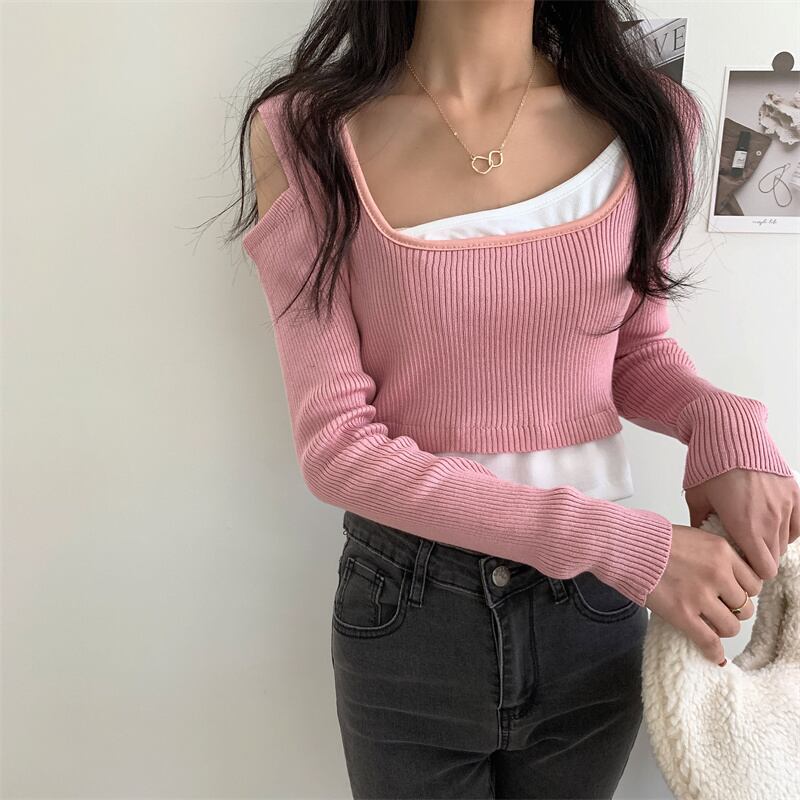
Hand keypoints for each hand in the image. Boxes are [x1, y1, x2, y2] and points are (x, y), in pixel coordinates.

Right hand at [645, 524, 762, 663]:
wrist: (625, 546)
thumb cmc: (653, 539)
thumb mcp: (694, 537)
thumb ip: (714, 555)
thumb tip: (726, 575)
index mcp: (722, 551)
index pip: (754, 582)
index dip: (744, 591)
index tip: (733, 594)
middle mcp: (717, 573)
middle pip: (745, 606)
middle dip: (733, 610)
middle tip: (719, 609)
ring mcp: (700, 595)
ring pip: (731, 626)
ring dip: (722, 628)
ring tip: (710, 624)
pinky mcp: (683, 613)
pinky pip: (709, 641)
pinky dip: (713, 651)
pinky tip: (712, 654)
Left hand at [684, 469, 799, 580]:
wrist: (728, 431)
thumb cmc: (708, 463)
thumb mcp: (695, 497)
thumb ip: (700, 524)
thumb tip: (700, 540)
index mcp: (745, 526)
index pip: (762, 569)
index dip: (751, 573)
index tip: (740, 567)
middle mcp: (769, 519)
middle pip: (774, 558)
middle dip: (760, 560)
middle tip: (743, 552)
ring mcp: (785, 505)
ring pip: (785, 541)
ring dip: (771, 544)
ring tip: (752, 535)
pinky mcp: (794, 492)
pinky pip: (798, 524)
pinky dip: (787, 529)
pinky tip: (771, 525)